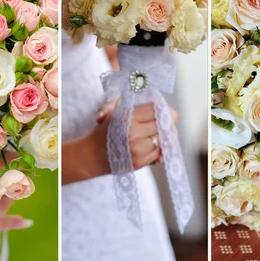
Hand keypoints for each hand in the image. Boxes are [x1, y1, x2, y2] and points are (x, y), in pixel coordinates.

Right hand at [63, 102, 178, 183]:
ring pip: (163, 140)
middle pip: (163, 124)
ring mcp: (138, 149)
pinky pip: (159, 152)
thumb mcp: (111, 110)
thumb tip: (151, 98)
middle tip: (166, 121)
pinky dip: (158, 148)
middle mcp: (133, 132)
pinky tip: (152, 144)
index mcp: (127, 116)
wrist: (92, 154)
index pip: (156, 109)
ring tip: (158, 133)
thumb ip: (128, 100)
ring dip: (163, 136)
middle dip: (167, 122)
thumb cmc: (104, 130)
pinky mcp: (140, 162)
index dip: (164, 108)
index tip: (164, 109)